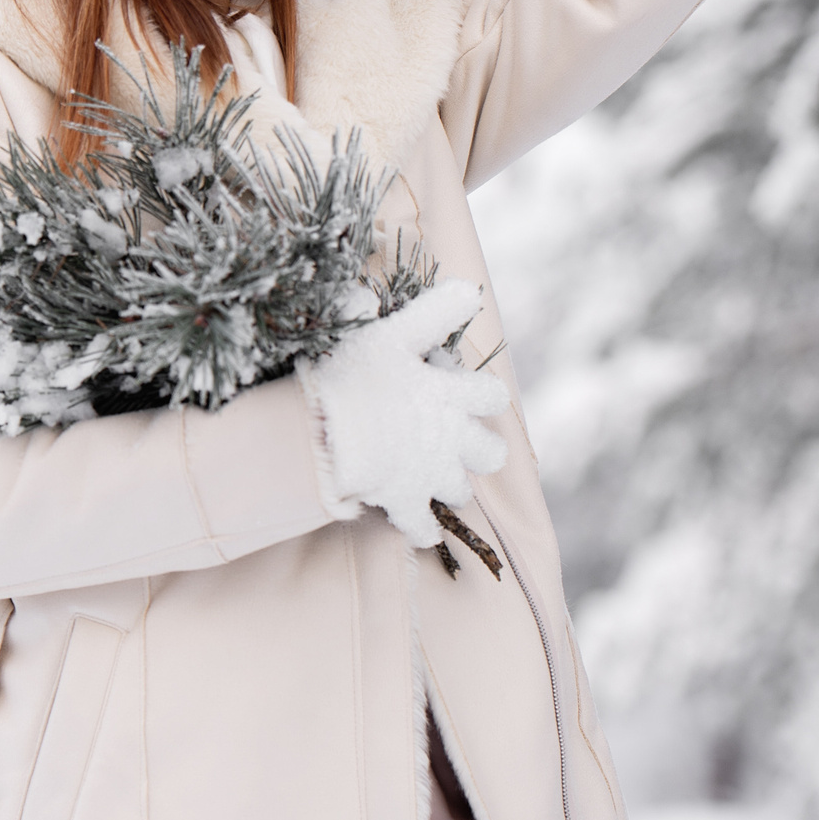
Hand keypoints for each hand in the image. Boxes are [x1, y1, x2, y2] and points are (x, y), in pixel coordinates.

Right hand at [305, 282, 510, 544]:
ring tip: (431, 479)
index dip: (482, 394)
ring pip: (462, 493)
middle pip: (492, 454)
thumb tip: (464, 290)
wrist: (325, 430)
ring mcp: (431, 475)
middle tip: (456, 443)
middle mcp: (452, 439)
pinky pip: (422, 528)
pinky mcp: (405, 502)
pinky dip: (419, 529)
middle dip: (480, 451)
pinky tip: (414, 526)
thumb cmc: (353, 374)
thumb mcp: (391, 332)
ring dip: (451, 486)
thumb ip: (429, 313)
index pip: (492, 396)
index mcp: (451, 395)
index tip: (457, 389)